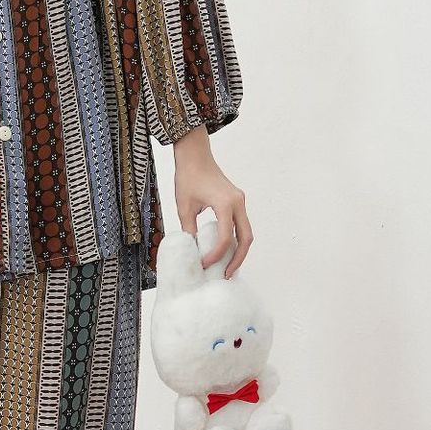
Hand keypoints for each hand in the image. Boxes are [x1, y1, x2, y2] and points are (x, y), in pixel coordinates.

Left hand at [172, 130, 250, 275]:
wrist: (195, 155)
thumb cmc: (188, 176)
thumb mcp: (184, 206)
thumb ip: (189, 229)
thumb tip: (192, 250)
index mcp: (225, 204)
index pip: (224, 238)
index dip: (216, 255)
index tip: (204, 264)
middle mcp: (237, 203)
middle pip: (246, 238)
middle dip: (238, 259)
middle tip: (227, 275)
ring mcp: (239, 201)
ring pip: (246, 232)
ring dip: (239, 250)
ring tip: (228, 266)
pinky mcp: (236, 201)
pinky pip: (241, 224)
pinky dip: (236, 239)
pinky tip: (226, 250)